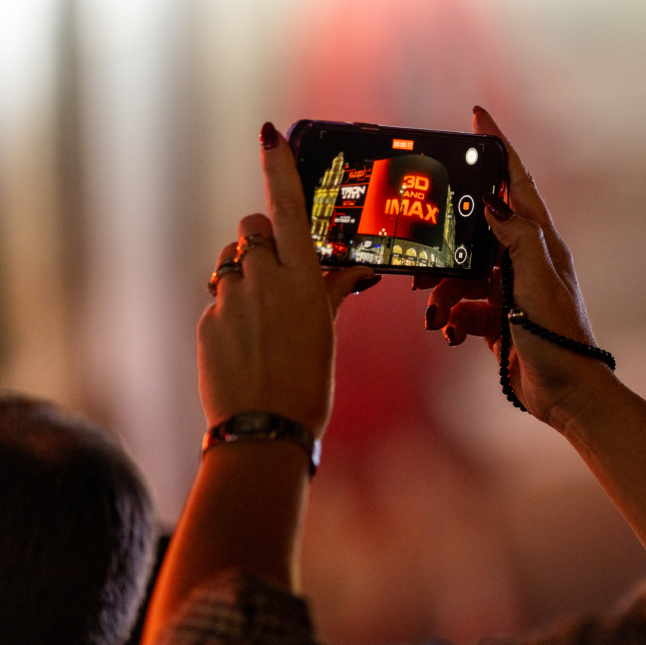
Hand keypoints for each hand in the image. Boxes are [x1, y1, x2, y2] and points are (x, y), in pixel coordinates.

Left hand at [197, 123, 377, 435]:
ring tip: (262, 314)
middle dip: (263, 238)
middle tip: (278, 271)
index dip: (278, 166)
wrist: (264, 428)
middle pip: (253, 228)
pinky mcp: (207, 320)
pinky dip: (232, 309)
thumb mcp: (327, 333)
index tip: (269, 134)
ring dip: (245, 272)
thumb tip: (358, 272)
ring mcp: (229, 298)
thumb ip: (334, 292)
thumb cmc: (308, 384)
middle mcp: (262, 278)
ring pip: (232, 261)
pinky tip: (247, 343)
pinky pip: (219, 297)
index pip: (288, 207)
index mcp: (300, 277)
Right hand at [421, 108, 612, 427]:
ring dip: (443, 293)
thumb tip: (493, 201)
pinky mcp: (497, 320)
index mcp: (540, 243)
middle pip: (475, 231)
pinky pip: (463, 308)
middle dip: (445, 241)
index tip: (477, 117)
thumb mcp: (537, 283)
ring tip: (436, 313)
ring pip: (461, 274)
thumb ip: (518, 238)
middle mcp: (524, 261)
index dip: (498, 148)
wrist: (567, 395)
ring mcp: (509, 291)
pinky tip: (453, 333)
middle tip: (419, 246)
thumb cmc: (560, 338)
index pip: (516, 183)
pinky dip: (452, 319)